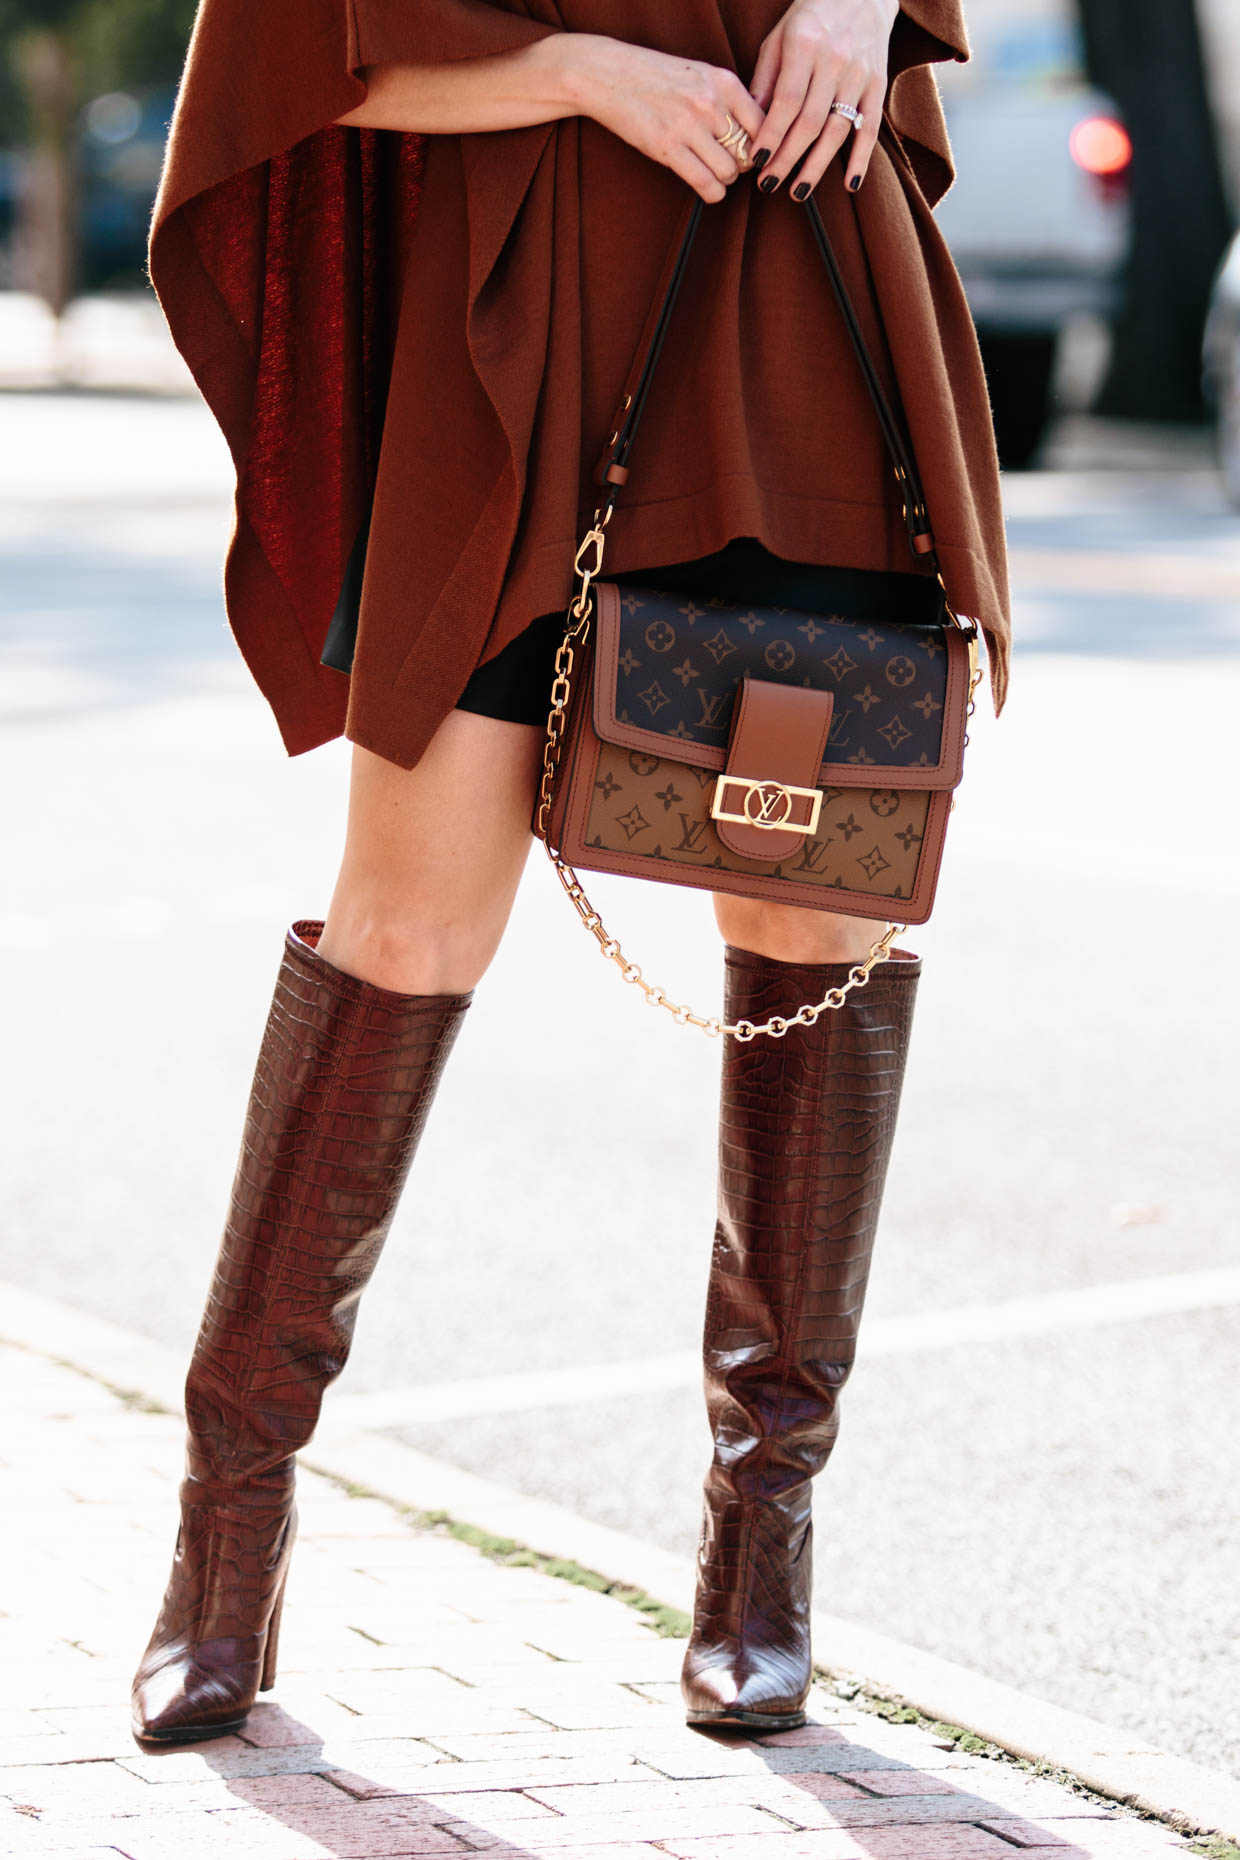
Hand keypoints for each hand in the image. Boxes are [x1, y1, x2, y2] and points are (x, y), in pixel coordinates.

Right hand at [573, 37, 765, 203]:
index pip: (763, 125)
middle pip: (747, 151)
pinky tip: (708, 189)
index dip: (762, 146)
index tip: (752, 154)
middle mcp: (710, 103)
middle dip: (742, 164)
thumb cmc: (656, 77)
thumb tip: (755, 137)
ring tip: (714, 173)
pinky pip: (705, 183)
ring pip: (729, 171)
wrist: (610, 74)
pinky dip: (712, 193)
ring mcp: (689, 126)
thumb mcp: (700, 76)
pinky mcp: (668, 148)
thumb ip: (727, 100)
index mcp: (724, 82)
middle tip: (729, 164)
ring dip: (725, 179)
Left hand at [748, 0, 897, 197]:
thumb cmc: (811, 18)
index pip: (786, 102)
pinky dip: (861, 159)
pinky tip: (849, 184)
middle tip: (769, 183)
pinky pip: (871, 128)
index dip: (771, 135)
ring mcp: (859, 75)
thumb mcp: (779, 38)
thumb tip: (749, 125)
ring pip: (837, 130)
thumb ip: (766, 80)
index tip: (757, 162)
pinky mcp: (878, 84)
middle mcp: (835, 61)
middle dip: (787, 158)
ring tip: (797, 192)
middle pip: (809, 122)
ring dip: (817, 167)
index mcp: (805, 46)